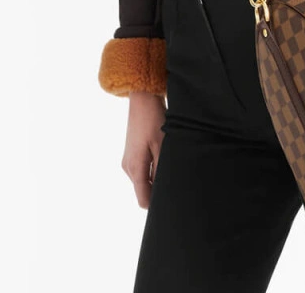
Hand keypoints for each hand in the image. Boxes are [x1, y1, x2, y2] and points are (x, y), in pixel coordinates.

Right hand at [121, 91, 166, 208]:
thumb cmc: (154, 121)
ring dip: (157, 176)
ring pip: (144, 179)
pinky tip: (164, 156)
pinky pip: (143, 169)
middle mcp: (128, 168)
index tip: (172, 200)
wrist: (143, 99)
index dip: (157, 204)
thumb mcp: (162, 146)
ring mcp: (128, 160)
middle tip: (176, 179)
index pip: (143, 200)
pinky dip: (153, 168)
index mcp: (135, 169)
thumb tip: (163, 191)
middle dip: (159, 189)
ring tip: (171, 163)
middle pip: (144, 190)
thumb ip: (161, 171)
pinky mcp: (132, 153)